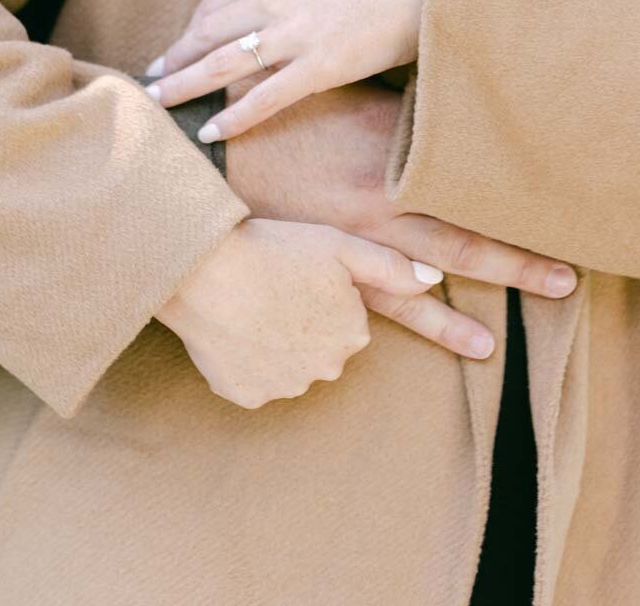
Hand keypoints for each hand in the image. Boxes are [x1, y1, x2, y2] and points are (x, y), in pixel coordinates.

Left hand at [147, 0, 427, 139]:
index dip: (193, 25)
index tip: (181, 42)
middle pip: (207, 31)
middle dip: (175, 56)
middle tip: (152, 76)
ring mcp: (295, 34)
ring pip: (223, 64)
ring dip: (185, 84)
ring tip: (160, 102)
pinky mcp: (321, 67)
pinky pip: (266, 98)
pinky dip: (234, 116)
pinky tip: (211, 130)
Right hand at [156, 217, 446, 409]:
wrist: (205, 269)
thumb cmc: (275, 248)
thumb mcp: (339, 245)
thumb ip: (391, 266)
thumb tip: (434, 280)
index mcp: (352, 333)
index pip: (348, 321)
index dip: (324, 296)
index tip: (300, 275)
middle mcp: (326, 369)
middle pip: (321, 348)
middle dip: (305, 324)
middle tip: (275, 288)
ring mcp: (284, 386)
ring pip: (288, 366)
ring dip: (276, 344)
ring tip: (251, 304)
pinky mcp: (246, 395)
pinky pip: (253, 380)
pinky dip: (245, 360)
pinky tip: (233, 328)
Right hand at [226, 82, 576, 357]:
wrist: (206, 152)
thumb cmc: (275, 109)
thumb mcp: (339, 87)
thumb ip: (391, 95)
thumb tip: (443, 68)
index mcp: (390, 156)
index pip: (466, 183)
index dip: (515, 205)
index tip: (565, 214)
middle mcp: (380, 207)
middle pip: (462, 243)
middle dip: (516, 264)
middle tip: (567, 281)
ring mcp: (354, 248)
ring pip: (423, 288)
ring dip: (460, 318)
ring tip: (502, 343)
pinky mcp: (328, 272)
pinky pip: (383, 308)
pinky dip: (423, 324)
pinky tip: (461, 345)